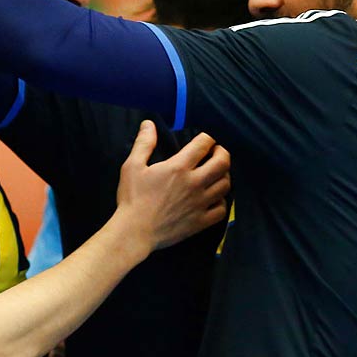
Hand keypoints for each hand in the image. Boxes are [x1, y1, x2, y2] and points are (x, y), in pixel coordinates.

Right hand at [113, 122, 231, 250]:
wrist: (134, 231)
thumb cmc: (132, 198)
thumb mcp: (132, 166)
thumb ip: (143, 144)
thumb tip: (149, 124)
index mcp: (179, 167)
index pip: (203, 144)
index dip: (208, 138)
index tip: (206, 139)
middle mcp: (194, 183)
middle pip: (223, 163)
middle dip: (223, 153)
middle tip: (216, 153)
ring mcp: (200, 203)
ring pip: (225, 185)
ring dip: (224, 176)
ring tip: (216, 174)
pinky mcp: (200, 221)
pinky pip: (222, 209)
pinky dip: (222, 202)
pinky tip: (214, 198)